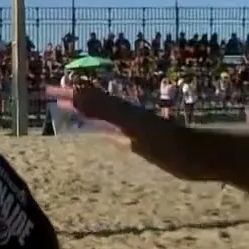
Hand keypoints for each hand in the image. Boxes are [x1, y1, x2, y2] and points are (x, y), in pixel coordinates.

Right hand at [46, 85, 218, 181]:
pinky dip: (99, 128)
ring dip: (84, 111)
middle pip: (92, 103)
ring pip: (101, 116)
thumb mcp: (134, 124)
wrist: (201, 157)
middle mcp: (124, 115)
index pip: (88, 98)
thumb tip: (77, 94)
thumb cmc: (169, 143)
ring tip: (67, 108)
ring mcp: (132, 128)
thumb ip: (107, 109)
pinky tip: (98, 132)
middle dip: (73, 99)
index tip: (47, 91)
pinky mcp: (140, 142)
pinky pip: (112, 131)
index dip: (69, 94)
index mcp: (121, 109)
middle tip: (51, 95)